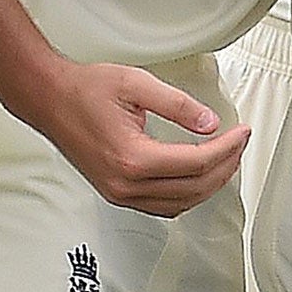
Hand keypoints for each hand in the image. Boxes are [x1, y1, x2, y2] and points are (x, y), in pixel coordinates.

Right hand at [32, 59, 250, 216]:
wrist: (50, 100)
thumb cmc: (85, 89)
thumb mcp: (137, 84)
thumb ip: (178, 105)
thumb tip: (210, 124)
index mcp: (133, 158)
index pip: (197, 162)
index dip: (227, 148)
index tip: (242, 132)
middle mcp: (126, 184)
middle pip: (194, 188)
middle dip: (225, 166)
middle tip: (240, 143)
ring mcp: (119, 193)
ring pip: (180, 203)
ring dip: (209, 184)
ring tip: (226, 158)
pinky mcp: (116, 193)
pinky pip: (161, 206)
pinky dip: (186, 195)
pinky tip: (197, 176)